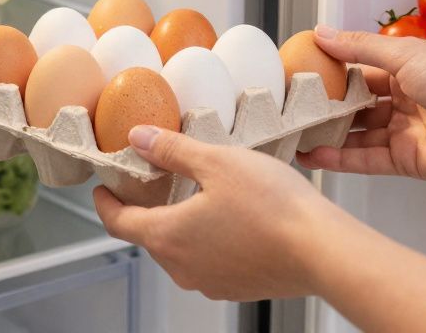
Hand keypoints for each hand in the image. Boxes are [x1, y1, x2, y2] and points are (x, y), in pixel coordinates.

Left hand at [93, 126, 342, 300]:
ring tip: (193, 196)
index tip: (102, 189)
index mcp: (167, 236)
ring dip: (178, 224)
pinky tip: (228, 218)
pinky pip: (208, 261)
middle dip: (144, 209)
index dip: (105, 203)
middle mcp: (182, 267)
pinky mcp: (237, 287)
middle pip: (148, 236)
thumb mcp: (215, 162)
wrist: (323, 251)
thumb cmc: (273, 207)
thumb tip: (139, 138)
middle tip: (150, 182)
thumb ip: (171, 150)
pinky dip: (206, 240)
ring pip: (180, 251)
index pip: (118, 223)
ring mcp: (210, 282)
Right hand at [298, 26, 425, 179]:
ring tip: (292, 136)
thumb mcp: (405, 54)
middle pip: (355, 105)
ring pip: (356, 134)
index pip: (359, 69)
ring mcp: (403, 132)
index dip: (331, 71)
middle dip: (325, 107)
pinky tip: (314, 155)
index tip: (300, 73)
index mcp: (406, 69)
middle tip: (290, 109)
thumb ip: (359, 47)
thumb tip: (320, 32)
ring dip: (327, 135)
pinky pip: (366, 160)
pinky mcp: (406, 161)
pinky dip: (340, 158)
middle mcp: (403, 100)